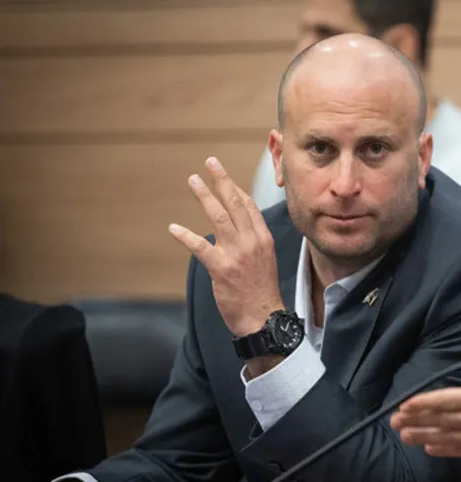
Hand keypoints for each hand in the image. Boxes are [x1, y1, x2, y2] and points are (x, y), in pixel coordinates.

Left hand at [169, 157, 283, 337]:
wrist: (263, 317)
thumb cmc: (262, 292)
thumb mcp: (266, 260)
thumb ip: (253, 241)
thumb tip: (238, 228)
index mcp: (263, 239)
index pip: (250, 206)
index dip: (236, 189)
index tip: (225, 178)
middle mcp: (252, 241)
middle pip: (235, 203)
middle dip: (222, 181)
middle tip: (210, 163)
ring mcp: (237, 253)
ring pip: (218, 217)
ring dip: (204, 196)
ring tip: (193, 181)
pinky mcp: (221, 268)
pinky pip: (200, 247)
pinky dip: (185, 236)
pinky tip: (173, 228)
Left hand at [391, 327, 460, 456]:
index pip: (449, 400)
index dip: (426, 403)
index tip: (406, 404)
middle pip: (443, 421)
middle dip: (417, 421)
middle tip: (394, 421)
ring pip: (449, 438)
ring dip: (425, 436)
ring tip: (405, 436)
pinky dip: (445, 450)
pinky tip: (430, 448)